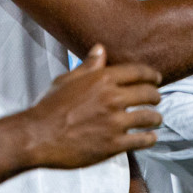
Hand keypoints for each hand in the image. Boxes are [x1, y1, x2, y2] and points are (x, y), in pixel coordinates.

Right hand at [19, 45, 162, 169]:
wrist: (36, 136)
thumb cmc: (49, 108)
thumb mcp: (67, 81)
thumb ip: (87, 66)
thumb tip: (100, 48)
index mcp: (102, 79)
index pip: (138, 72)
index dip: (151, 75)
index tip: (156, 79)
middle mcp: (112, 98)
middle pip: (149, 93)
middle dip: (155, 96)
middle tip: (156, 100)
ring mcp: (114, 122)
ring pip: (150, 117)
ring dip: (155, 118)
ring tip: (155, 119)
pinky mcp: (113, 144)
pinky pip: (142, 140)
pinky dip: (150, 138)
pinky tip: (150, 137)